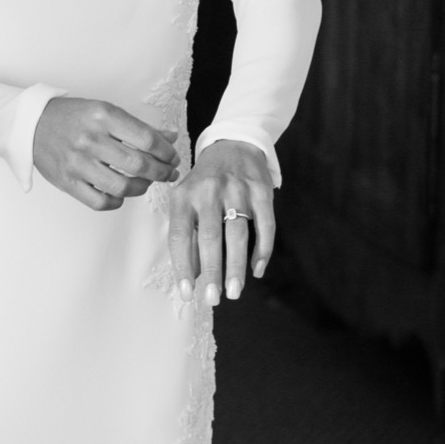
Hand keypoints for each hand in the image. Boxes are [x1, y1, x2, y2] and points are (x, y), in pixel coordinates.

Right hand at [32, 97, 178, 211]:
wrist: (31, 125)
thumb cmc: (71, 117)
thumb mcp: (105, 112)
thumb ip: (138, 127)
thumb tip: (170, 137)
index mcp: (103, 116)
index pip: (147, 139)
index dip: (166, 152)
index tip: (172, 157)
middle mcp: (91, 139)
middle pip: (138, 165)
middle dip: (161, 172)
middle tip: (168, 173)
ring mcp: (78, 163)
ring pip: (122, 187)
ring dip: (141, 188)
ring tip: (145, 183)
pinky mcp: (68, 182)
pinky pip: (100, 202)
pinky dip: (117, 202)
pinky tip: (121, 194)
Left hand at [167, 139, 275, 306]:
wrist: (233, 144)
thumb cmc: (204, 183)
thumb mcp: (187, 201)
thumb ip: (188, 235)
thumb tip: (194, 275)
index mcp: (184, 195)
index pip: (179, 235)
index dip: (182, 266)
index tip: (187, 293)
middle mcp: (208, 191)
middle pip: (209, 237)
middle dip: (212, 271)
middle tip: (213, 299)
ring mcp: (236, 189)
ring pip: (237, 233)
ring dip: (236, 266)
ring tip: (234, 291)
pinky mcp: (261, 190)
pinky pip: (265, 225)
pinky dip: (262, 250)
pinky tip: (257, 269)